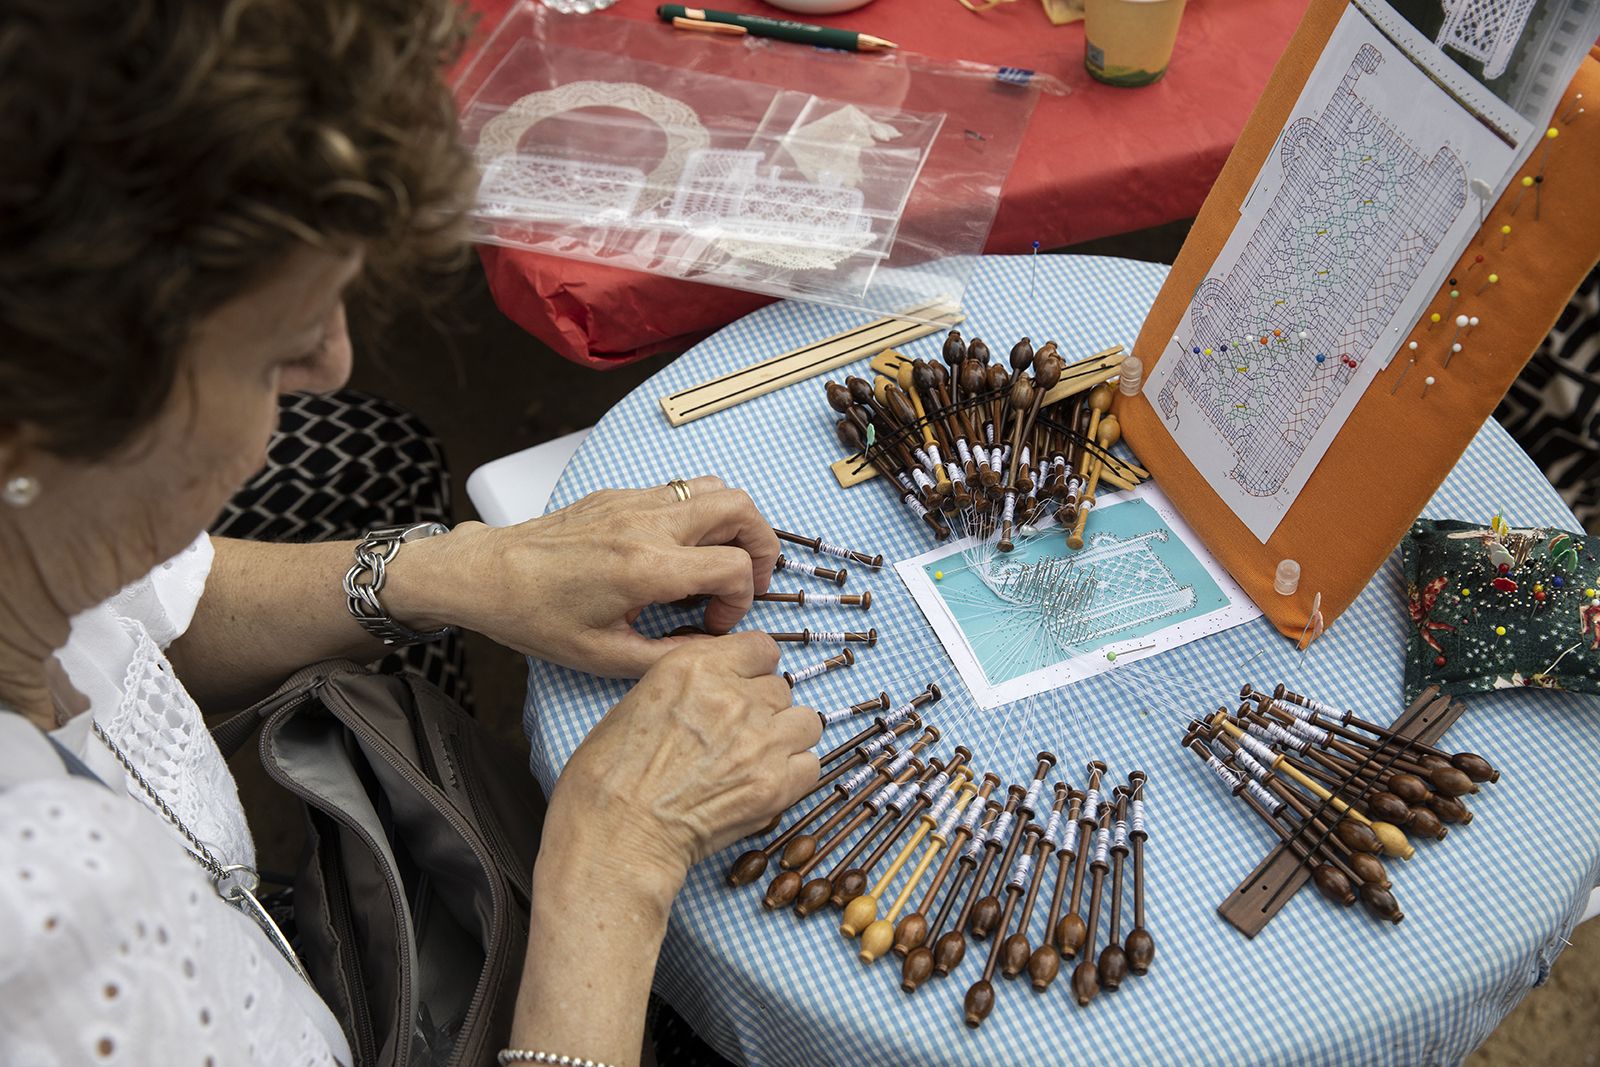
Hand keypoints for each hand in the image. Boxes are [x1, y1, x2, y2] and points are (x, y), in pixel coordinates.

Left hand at [396, 476, 779, 676]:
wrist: (489, 576)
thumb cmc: (538, 618)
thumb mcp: (606, 656)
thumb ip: (671, 654)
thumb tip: (712, 649)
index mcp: (647, 568)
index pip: (734, 567)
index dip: (741, 600)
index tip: (714, 622)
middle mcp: (648, 524)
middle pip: (740, 507)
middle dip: (761, 544)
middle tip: (752, 577)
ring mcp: (634, 502)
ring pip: (714, 487)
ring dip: (734, 521)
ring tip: (723, 558)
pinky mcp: (620, 495)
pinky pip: (680, 490)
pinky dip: (699, 514)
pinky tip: (680, 550)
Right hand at [546, 633, 820, 893]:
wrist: (616, 833)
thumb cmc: (609, 775)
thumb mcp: (639, 701)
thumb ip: (689, 687)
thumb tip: (718, 692)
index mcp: (696, 666)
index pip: (761, 647)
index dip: (754, 670)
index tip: (745, 686)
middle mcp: (734, 696)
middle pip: (781, 688)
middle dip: (765, 709)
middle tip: (739, 736)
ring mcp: (760, 740)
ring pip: (805, 722)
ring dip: (786, 738)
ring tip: (758, 760)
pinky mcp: (775, 784)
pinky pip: (810, 765)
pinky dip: (794, 775)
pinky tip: (765, 785)